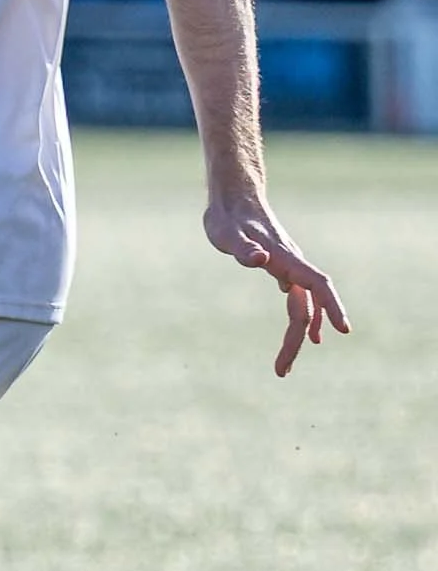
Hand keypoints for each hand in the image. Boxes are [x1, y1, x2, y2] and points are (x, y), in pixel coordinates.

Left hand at [203, 193, 350, 376]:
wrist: (233, 199)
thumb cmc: (228, 218)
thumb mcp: (228, 234)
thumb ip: (244, 248)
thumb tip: (259, 260)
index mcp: (286, 259)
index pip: (318, 284)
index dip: (331, 307)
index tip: (342, 330)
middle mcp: (293, 266)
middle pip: (307, 306)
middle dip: (297, 339)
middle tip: (282, 371)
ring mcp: (289, 268)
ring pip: (303, 306)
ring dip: (298, 334)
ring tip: (285, 365)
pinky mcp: (281, 269)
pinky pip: (299, 299)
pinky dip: (303, 317)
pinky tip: (304, 334)